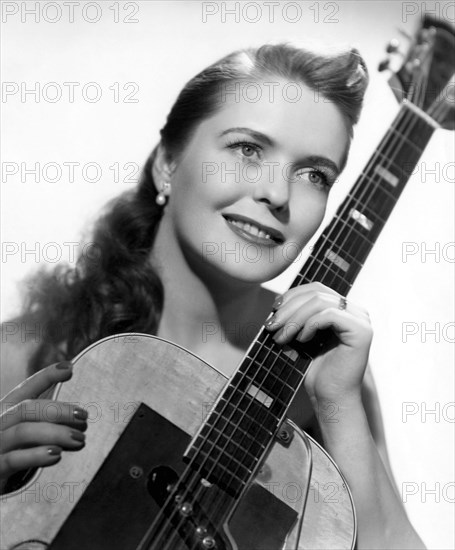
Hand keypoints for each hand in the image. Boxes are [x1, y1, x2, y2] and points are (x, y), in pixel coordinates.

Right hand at [0, 362, 87, 482]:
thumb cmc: (13, 455)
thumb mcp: (28, 433)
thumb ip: (45, 421)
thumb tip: (79, 413)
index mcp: (6, 412)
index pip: (26, 389)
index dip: (46, 376)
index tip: (69, 368)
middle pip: (26, 409)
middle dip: (58, 410)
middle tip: (83, 416)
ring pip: (23, 432)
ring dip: (55, 433)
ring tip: (79, 438)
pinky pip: (14, 460)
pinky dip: (36, 455)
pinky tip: (57, 454)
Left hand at [264, 282, 372, 405]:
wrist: (330, 398)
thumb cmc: (316, 371)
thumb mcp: (302, 336)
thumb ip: (297, 316)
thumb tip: (277, 301)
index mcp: (343, 309)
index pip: (316, 289)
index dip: (292, 295)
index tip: (273, 310)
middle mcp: (356, 311)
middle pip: (317, 292)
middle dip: (289, 307)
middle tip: (271, 325)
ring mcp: (361, 320)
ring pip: (319, 302)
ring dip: (294, 318)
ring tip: (281, 336)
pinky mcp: (361, 331)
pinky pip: (329, 315)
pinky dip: (309, 325)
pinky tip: (302, 340)